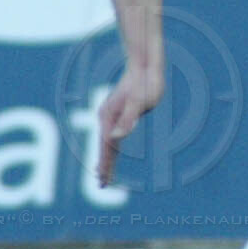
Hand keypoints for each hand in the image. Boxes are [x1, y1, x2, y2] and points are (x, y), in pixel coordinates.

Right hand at [97, 64, 163, 184]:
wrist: (144, 64)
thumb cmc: (145, 82)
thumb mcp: (140, 102)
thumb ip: (128, 119)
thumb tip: (115, 138)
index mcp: (110, 117)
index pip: (107, 147)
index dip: (105, 165)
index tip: (103, 181)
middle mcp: (107, 117)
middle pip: (104, 146)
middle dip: (103, 166)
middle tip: (102, 185)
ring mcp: (111, 114)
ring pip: (106, 141)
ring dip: (105, 157)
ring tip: (102, 173)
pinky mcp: (117, 111)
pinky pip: (111, 133)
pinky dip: (110, 146)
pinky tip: (112, 150)